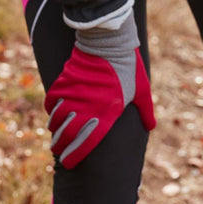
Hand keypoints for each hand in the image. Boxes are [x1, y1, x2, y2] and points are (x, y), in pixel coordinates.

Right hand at [44, 8, 155, 168]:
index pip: (86, 142)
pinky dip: (50, 109)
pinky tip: (53, 113)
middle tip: (58, 150)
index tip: (68, 162)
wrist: (110, 40)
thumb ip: (146, 110)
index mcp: (106, 113)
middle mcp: (87, 107)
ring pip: (56, 119)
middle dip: (60, 145)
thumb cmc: (129, 66)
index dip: (75, 155)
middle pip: (67, 134)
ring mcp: (74, 94)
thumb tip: (151, 126)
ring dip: (54, 129)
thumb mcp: (142, 90)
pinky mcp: (64, 81)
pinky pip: (52, 101)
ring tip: (55, 134)